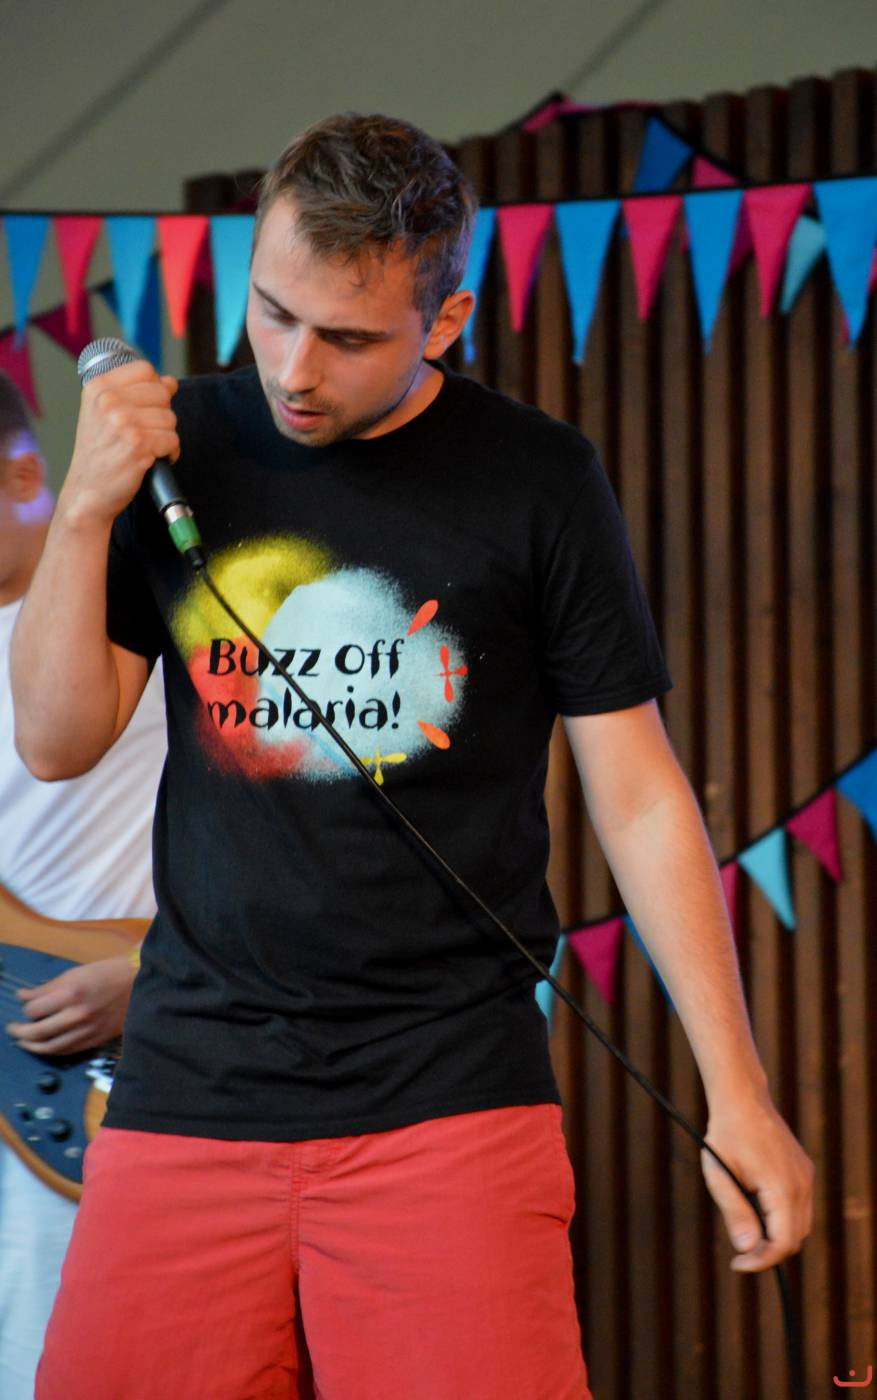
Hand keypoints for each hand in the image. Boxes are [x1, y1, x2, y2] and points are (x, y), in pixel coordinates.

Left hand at [5, 956, 136, 1054]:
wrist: (140, 983)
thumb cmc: (107, 973)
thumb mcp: (76, 973)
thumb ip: (48, 987)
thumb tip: (24, 996)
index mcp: (71, 993)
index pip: (34, 1009)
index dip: (25, 1007)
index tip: (24, 1003)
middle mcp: (77, 1015)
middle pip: (37, 1032)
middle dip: (20, 1031)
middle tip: (13, 1028)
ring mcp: (87, 1030)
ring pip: (50, 1047)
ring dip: (32, 1046)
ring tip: (24, 1041)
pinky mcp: (95, 1040)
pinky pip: (67, 1051)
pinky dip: (52, 1050)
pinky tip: (45, 1046)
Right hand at [60, 360, 178, 528]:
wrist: (87, 493)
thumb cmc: (98, 455)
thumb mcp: (105, 415)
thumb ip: (134, 394)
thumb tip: (170, 382)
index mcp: (98, 387)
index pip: (145, 370)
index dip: (155, 388)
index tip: (147, 407)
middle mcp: (109, 401)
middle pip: (162, 393)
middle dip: (161, 414)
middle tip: (146, 433)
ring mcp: (123, 422)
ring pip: (170, 418)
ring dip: (166, 436)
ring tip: (148, 448)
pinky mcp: (139, 445)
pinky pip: (172, 440)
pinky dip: (170, 453)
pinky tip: (153, 459)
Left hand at [700, 1094, 814, 1272]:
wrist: (742, 1098)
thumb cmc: (725, 1134)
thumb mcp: (720, 1175)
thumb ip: (734, 1212)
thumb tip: (747, 1248)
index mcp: (782, 1188)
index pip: (783, 1243)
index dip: (761, 1261)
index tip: (737, 1264)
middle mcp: (802, 1185)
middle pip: (795, 1239)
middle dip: (769, 1252)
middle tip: (740, 1254)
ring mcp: (806, 1177)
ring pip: (800, 1225)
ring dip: (777, 1236)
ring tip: (746, 1232)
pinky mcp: (804, 1170)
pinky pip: (799, 1207)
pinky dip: (782, 1218)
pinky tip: (757, 1210)